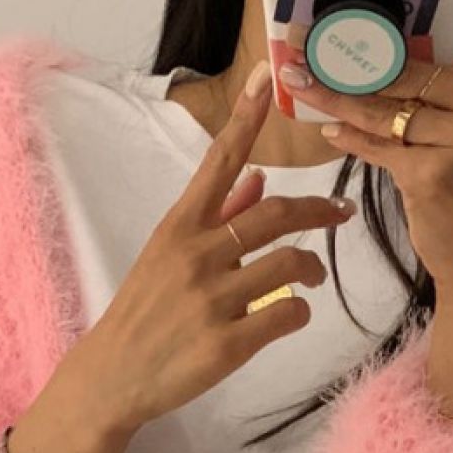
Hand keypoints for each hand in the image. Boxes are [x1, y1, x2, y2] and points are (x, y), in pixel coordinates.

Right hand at [70, 61, 356, 431]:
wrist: (113, 375)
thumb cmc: (144, 314)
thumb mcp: (168, 256)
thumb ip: (215, 217)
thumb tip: (258, 180)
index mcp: (180, 227)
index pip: (219, 161)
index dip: (245, 118)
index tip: (267, 77)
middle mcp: (197, 255)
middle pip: (275, 215)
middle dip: (318, 211)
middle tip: (340, 214)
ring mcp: (212, 300)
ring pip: (289, 265)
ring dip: (311, 269)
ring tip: (311, 278)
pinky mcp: (226, 344)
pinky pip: (286, 316)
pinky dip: (298, 313)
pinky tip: (291, 316)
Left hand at [277, 0, 452, 296]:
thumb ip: (447, 89)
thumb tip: (378, 56)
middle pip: (408, 66)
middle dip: (353, 54)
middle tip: (306, 38)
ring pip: (385, 107)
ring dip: (335, 96)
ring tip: (298, 78)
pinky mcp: (435, 172)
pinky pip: (379, 146)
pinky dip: (351, 138)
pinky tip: (329, 129)